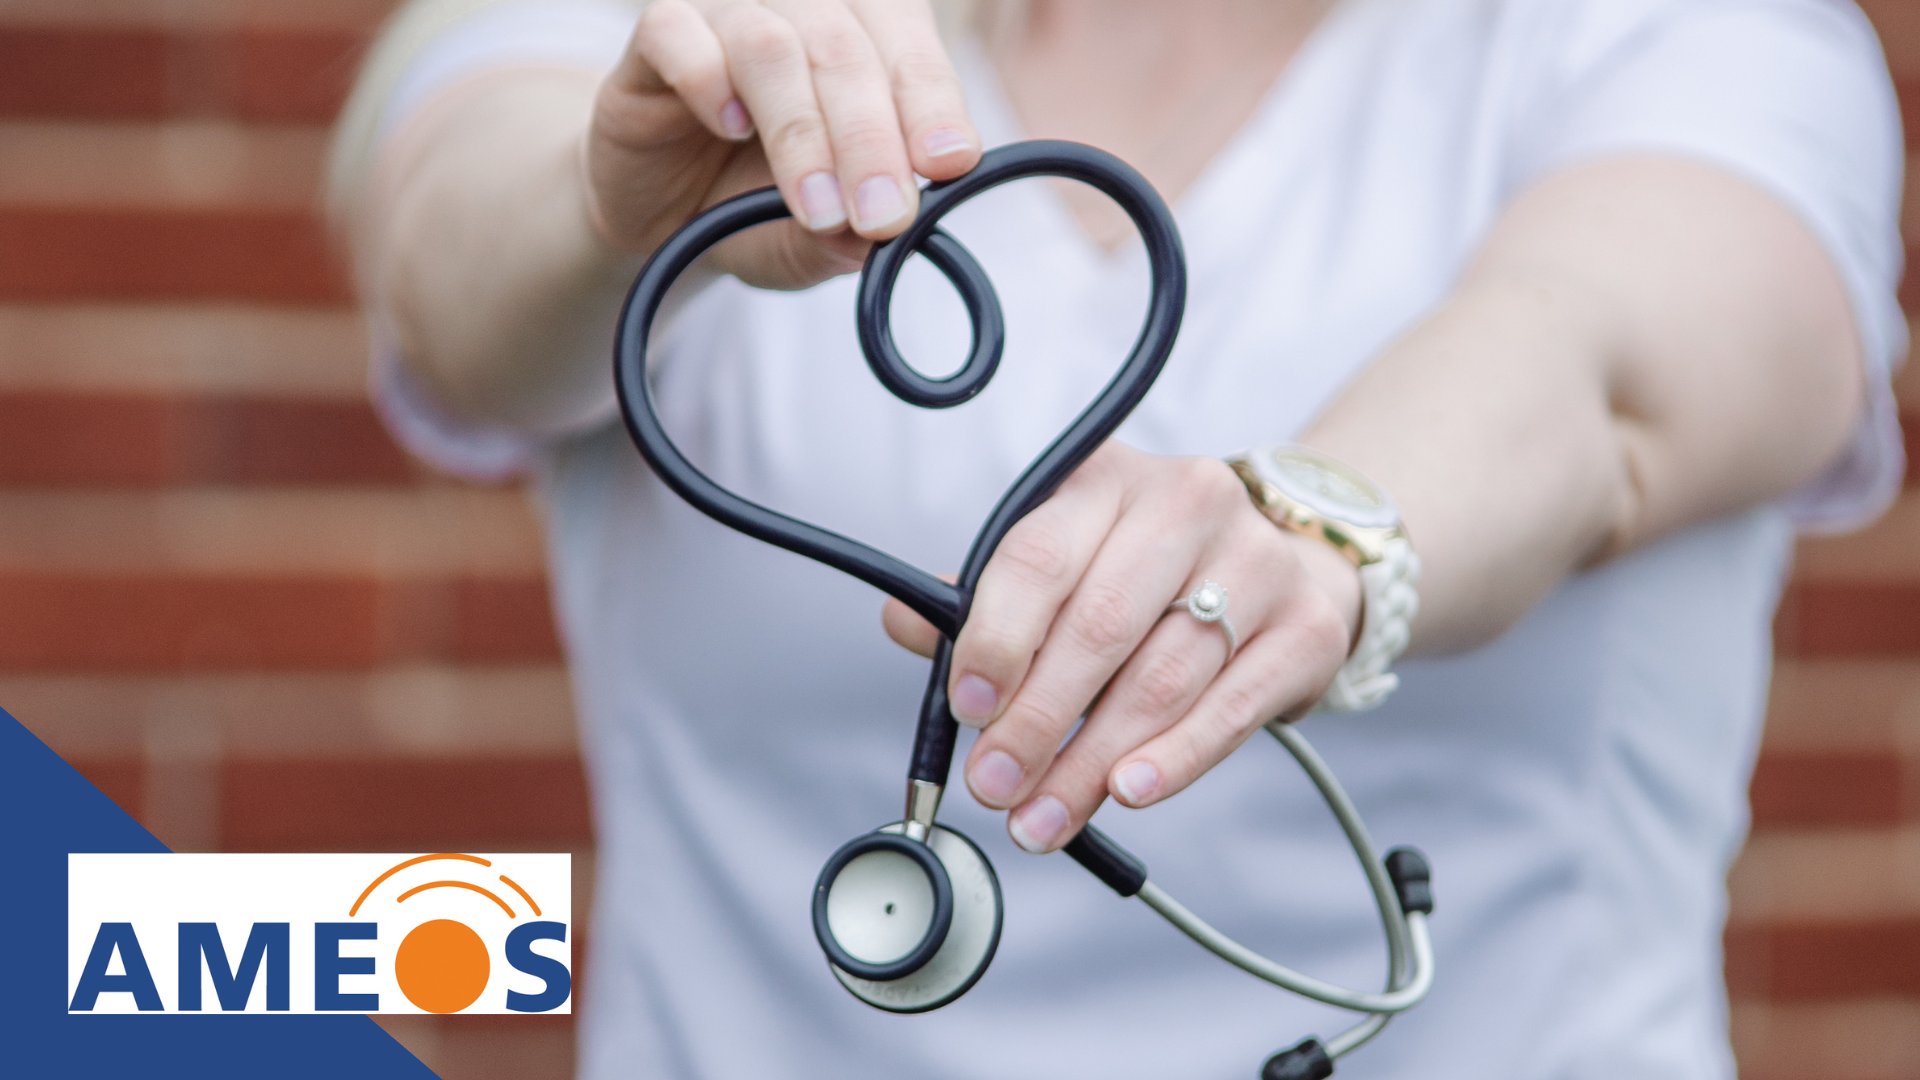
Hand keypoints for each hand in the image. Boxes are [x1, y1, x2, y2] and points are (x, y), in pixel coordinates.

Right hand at [586, 0, 981, 287]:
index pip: (911, 52)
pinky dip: (709, 81)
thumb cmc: (752, 207)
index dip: (933, 104)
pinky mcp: (659, 34)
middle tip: (882, 215)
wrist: (663, 217)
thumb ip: (846, 238)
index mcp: (865, 40)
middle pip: (845, 49)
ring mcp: (727, 15)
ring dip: (802, 133)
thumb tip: (883, 239)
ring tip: (817, 209)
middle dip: (871, 140)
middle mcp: (802, 13)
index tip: (948, 164)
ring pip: (771, 46)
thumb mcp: (810, 239)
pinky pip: (678, 35)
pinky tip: (730, 129)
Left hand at [883, 442, 1363, 852]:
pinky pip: (1231, 707)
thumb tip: (905, 625)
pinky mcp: (1306, 627)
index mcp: (1107, 480)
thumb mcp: (1068, 559)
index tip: (966, 709)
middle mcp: (1188, 503)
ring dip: (1092, 762)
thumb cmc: (1149, 574)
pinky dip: (1176, 758)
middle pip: (1100, 626)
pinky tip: (1128, 792)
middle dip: (1037, 721)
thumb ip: (987, 597)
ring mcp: (1257, 562)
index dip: (996, 640)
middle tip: (996, 784)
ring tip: (1042, 816)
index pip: (1038, 557)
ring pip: (1160, 677)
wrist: (1289, 563)